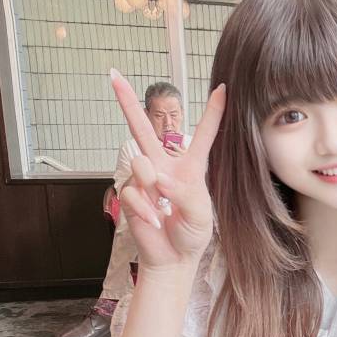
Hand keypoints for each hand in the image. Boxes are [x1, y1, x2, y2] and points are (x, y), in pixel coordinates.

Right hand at [110, 68, 224, 269]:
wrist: (172, 260)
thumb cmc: (191, 236)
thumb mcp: (201, 215)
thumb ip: (185, 194)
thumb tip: (160, 179)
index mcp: (190, 168)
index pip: (202, 135)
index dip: (212, 113)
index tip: (223, 88)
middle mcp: (163, 168)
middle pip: (144, 129)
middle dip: (127, 102)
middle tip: (114, 76)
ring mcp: (144, 180)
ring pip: (140, 162)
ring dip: (151, 184)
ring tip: (161, 206)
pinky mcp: (131, 195)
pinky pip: (132, 192)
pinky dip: (143, 209)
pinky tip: (153, 221)